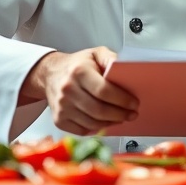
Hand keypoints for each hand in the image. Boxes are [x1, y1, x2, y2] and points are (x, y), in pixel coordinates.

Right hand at [24, 47, 138, 134]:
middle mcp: (67, 90)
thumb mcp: (95, 53)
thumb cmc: (77, 65)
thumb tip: (126, 69)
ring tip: (121, 118)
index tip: (134, 103)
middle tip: (132, 114)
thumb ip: (111, 58)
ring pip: (93, 123)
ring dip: (111, 123)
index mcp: (78, 71)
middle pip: (99, 110)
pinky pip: (83, 131)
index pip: (104, 91)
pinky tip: (105, 121)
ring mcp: (62, 107)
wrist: (51, 74)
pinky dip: (97, 129)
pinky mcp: (59, 120)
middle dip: (120, 114)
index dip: (122, 100)